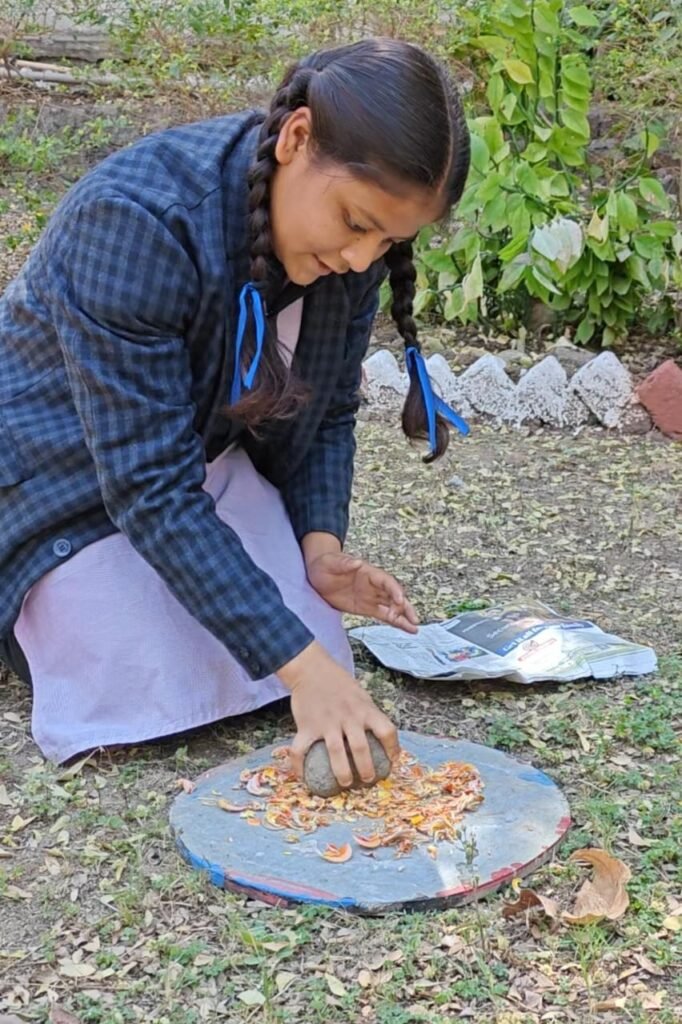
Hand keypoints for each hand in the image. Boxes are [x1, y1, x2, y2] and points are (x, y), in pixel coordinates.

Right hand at [278, 641, 399, 788]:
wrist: (312, 669)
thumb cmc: (339, 683)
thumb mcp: (361, 695)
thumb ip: (369, 715)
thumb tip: (382, 738)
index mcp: (365, 709)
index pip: (387, 730)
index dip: (394, 748)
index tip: (393, 761)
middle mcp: (348, 717)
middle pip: (361, 748)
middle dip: (366, 769)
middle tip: (368, 780)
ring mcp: (326, 722)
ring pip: (335, 753)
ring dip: (342, 772)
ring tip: (345, 783)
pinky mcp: (307, 726)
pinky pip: (301, 750)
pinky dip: (300, 766)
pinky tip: (303, 778)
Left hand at [306, 551, 418, 632]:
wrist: (316, 573)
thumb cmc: (325, 564)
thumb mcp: (332, 562)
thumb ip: (344, 563)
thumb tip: (357, 562)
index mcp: (368, 572)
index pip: (386, 581)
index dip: (394, 590)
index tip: (400, 600)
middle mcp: (374, 585)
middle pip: (394, 595)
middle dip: (404, 607)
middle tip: (412, 619)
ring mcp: (371, 597)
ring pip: (392, 607)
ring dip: (404, 616)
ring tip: (415, 628)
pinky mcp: (366, 608)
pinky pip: (384, 615)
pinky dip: (396, 622)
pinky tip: (407, 629)